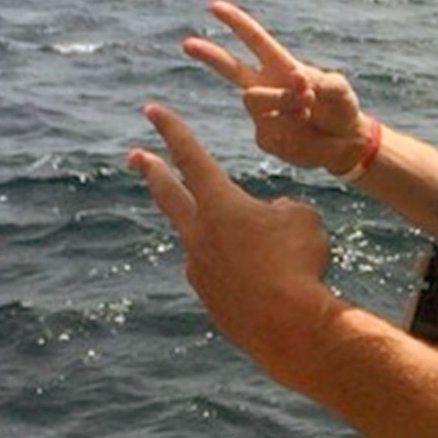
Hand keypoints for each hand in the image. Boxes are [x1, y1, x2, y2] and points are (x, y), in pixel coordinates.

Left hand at [128, 103, 341, 378]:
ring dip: (233, 240)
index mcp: (219, 204)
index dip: (171, 129)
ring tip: (275, 254)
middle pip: (169, 194)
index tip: (151, 110)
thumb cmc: (299, 263)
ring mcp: (199, 271)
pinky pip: (225, 275)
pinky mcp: (210, 301)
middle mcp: (198, 234)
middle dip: (152, 171)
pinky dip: (244, 273)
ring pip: (209, 241)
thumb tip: (265, 223)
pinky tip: (271, 285)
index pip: (190, 155)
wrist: (291, 327)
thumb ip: (278, 210)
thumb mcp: (301, 218)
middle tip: (135, 156)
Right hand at [182, 0, 371, 174]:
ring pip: (253, 99)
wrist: (346, 142)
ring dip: (280, 100)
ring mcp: (264, 113)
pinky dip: (288, 125)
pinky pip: (267, 128)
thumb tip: (299, 82)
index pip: (254, 40)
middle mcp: (267, 87)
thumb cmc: (341, 107)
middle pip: (230, 67)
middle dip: (210, 55)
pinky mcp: (266, 137)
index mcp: (281, 67)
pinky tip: (303, 125)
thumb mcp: (339, 88)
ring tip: (306, 106)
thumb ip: (322, 81)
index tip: (215, 6)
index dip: (236, 22)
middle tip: (187, 43)